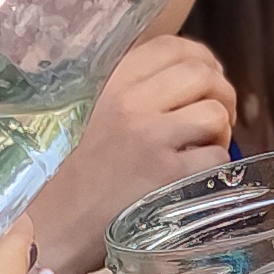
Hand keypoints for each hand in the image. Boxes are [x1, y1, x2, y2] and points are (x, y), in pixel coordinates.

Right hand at [24, 35, 238, 273]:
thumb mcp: (85, 114)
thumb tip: (179, 77)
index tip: (208, 76)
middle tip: (220, 113)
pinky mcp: (167, 176)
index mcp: (109, 83)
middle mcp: (131, 104)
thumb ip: (125, 92)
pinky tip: (197, 173)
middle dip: (222, 92)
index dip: (200, 58)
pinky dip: (215, 164)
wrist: (51, 227)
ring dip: (221, 130)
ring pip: (215, 113)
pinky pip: (215, 156)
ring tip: (206, 145)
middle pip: (202, 74)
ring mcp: (151, 139)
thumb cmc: (67, 176)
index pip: (171, 47)